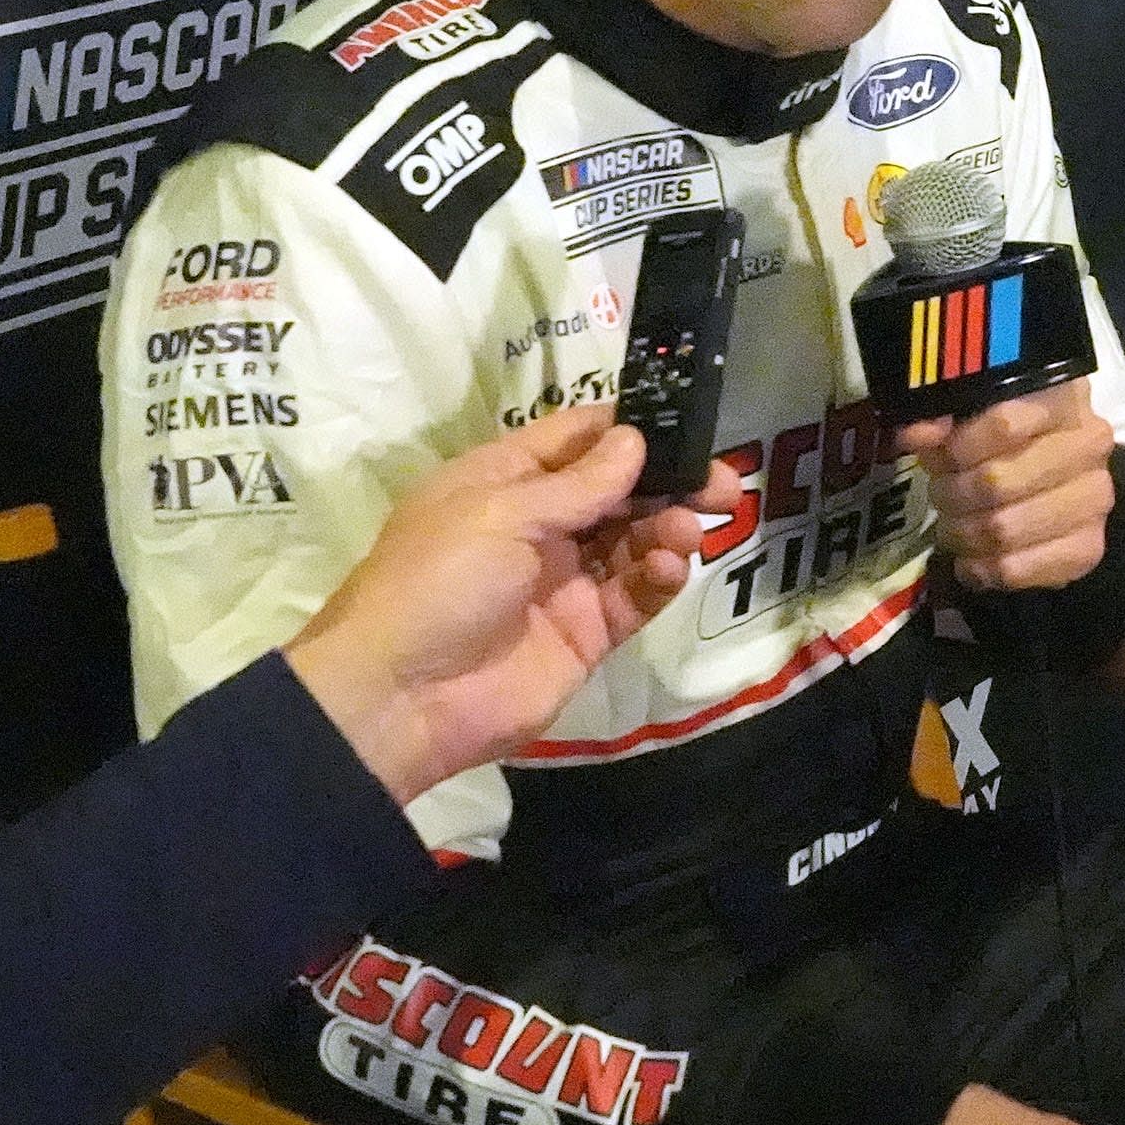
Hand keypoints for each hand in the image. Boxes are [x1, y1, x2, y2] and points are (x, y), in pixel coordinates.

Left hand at [284, 408, 728, 802]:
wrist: (400, 698)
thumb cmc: (437, 582)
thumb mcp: (501, 513)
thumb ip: (579, 483)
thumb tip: (636, 440)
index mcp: (502, 482)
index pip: (576, 439)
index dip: (629, 429)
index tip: (686, 425)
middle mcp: (538, 525)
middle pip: (618, 490)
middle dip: (669, 482)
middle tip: (723, 486)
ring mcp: (563, 582)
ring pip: (634, 541)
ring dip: (667, 528)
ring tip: (686, 532)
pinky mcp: (585, 633)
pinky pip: (635, 595)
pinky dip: (660, 577)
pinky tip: (670, 567)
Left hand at [898, 381, 1119, 594]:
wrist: (1057, 484)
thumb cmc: (1005, 442)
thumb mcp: (971, 419)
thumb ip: (942, 420)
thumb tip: (917, 434)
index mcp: (1062, 399)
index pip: (1004, 425)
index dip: (957, 448)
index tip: (939, 459)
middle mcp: (1090, 446)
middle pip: (997, 483)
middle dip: (953, 495)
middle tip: (942, 496)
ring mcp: (1096, 499)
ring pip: (1002, 530)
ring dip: (963, 534)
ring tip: (954, 527)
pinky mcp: (1088, 548)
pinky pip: (1015, 568)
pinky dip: (981, 569)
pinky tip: (974, 558)